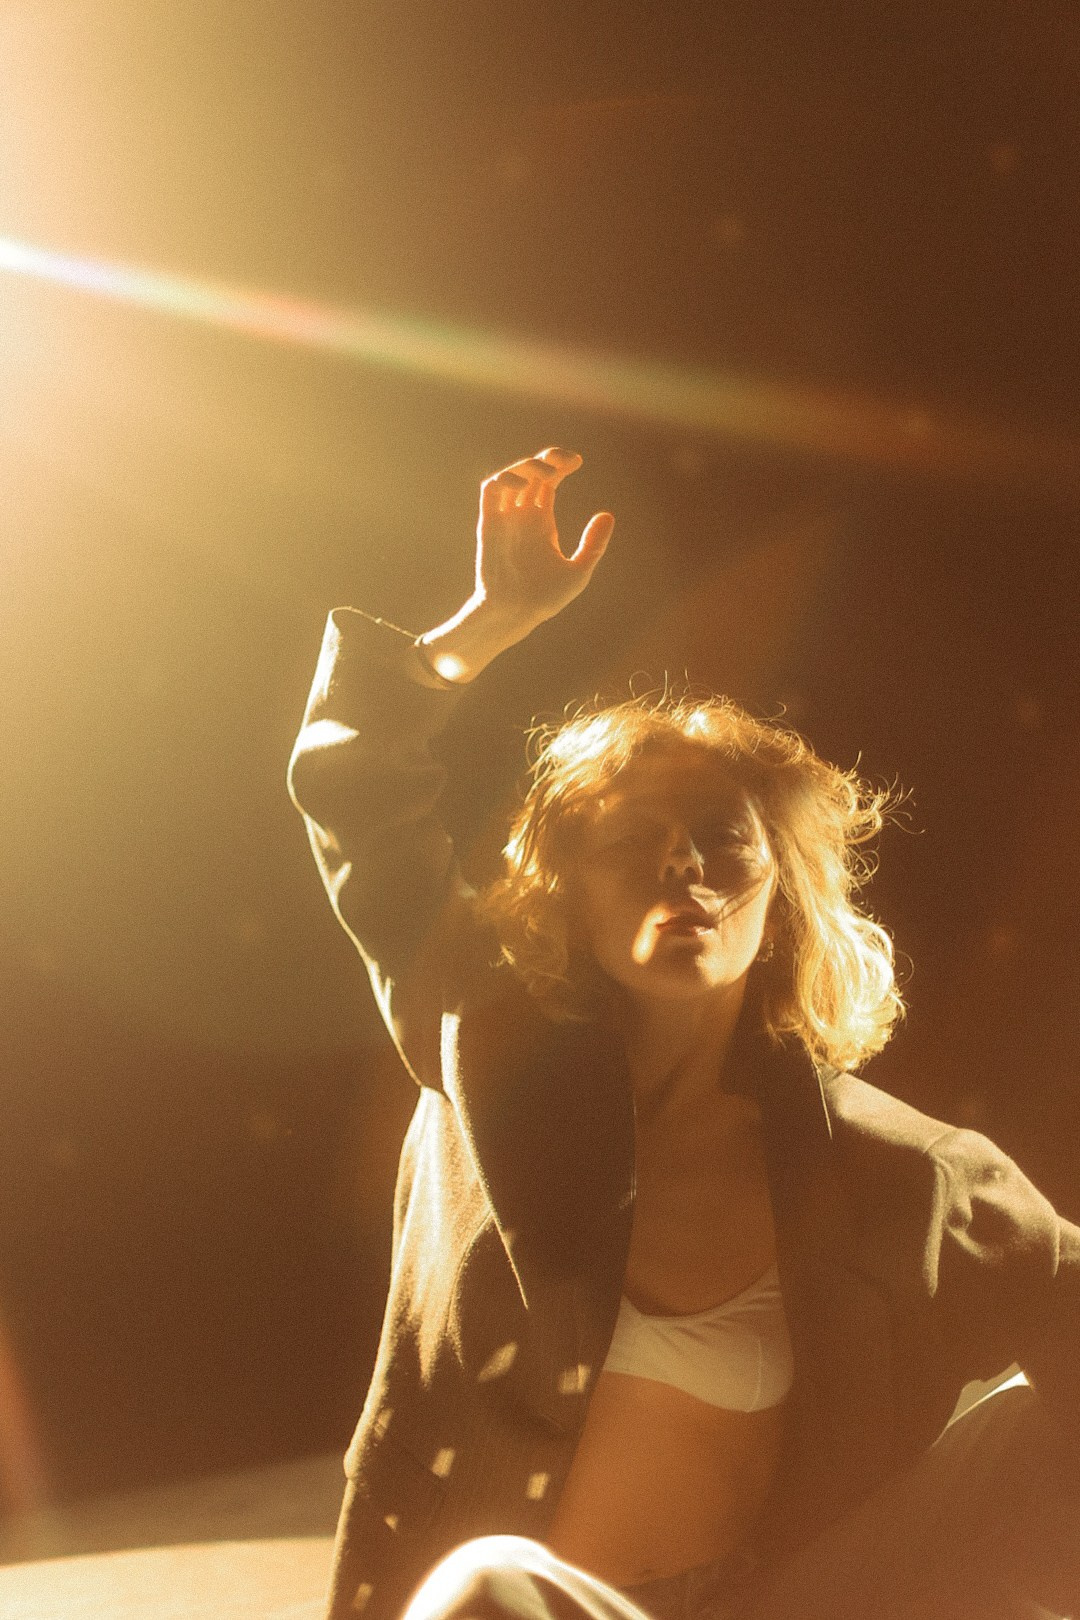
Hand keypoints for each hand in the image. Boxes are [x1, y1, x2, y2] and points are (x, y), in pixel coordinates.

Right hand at [474, 448, 613, 630]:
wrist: (516, 613)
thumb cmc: (545, 598)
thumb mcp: (579, 571)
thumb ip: (593, 544)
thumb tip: (608, 514)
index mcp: (542, 522)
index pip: (548, 482)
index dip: (560, 465)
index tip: (578, 462)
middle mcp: (522, 515)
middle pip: (531, 473)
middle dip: (546, 459)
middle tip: (565, 461)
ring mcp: (506, 517)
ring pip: (511, 476)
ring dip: (527, 466)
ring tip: (548, 473)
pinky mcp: (490, 523)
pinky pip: (491, 490)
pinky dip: (505, 478)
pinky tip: (524, 483)